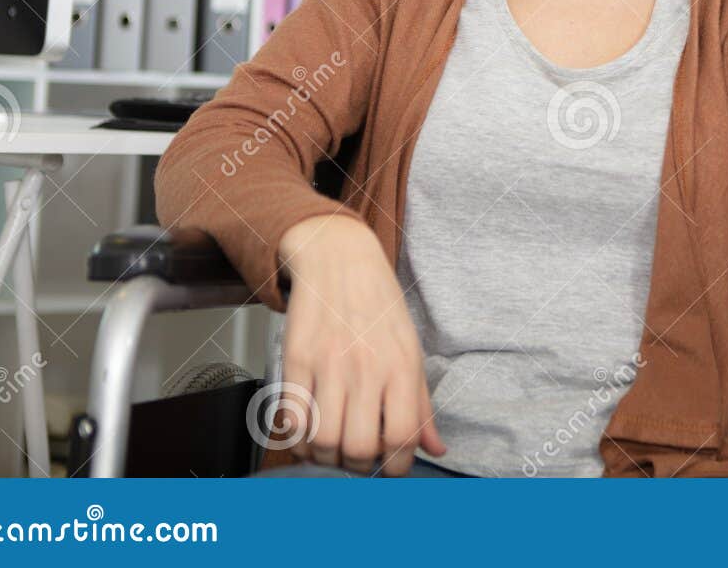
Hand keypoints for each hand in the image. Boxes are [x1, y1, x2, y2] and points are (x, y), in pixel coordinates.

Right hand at [276, 214, 447, 474]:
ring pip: (322, 440)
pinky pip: (291, 419)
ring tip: (333, 448)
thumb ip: (422, 405)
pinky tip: (308, 435)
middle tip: (357, 458)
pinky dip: (298, 441)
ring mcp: (328, 364)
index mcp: (402, 366)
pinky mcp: (296, 359)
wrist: (340, 260)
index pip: (402, 437)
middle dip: (357, 467)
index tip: (390, 468)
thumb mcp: (411, 351)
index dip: (395, 467)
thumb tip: (436, 449)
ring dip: (326, 457)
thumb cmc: (380, 308)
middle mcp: (366, 367)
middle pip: (357, 447)